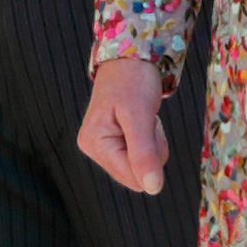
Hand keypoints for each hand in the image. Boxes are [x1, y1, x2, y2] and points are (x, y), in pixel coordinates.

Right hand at [79, 55, 171, 194]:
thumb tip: (153, 189)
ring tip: (144, 118)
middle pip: (136, 174)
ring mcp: (103, 147)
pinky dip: (149, 140)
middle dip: (151, 151)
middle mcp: (93, 149)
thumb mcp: (140, 116)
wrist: (130, 58)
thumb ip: (144, 154)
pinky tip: (142, 121)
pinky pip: (140, 155)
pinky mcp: (113, 143)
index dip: (150, 158)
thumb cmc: (132, 80)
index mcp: (94, 144)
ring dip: (152, 144)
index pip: (132, 177)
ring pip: (141, 166)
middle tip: (147, 122)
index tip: (147, 127)